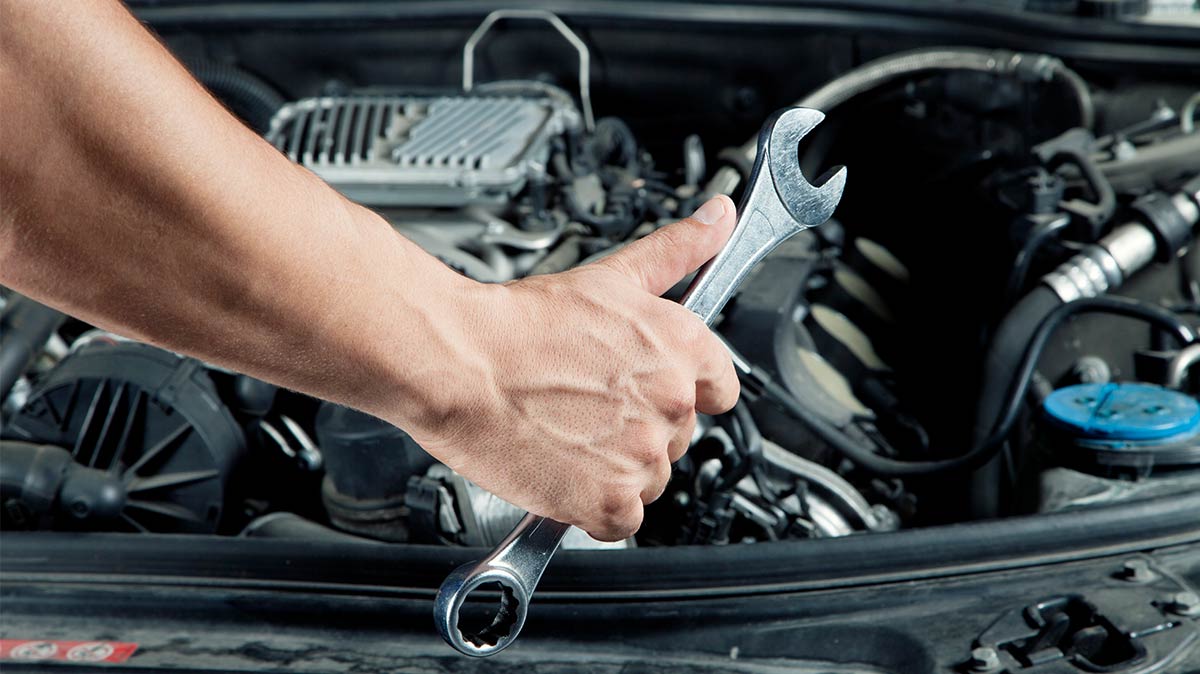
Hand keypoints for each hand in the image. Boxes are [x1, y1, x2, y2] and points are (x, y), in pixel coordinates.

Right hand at [412, 196, 740, 540]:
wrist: (456, 360)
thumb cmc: (519, 323)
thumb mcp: (611, 275)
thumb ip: (677, 251)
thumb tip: (720, 217)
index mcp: (682, 347)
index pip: (720, 389)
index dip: (681, 393)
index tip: (648, 394)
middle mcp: (671, 401)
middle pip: (677, 436)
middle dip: (639, 429)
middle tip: (586, 408)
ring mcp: (641, 455)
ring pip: (650, 479)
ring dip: (616, 469)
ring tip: (567, 435)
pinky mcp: (607, 500)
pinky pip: (621, 520)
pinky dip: (593, 508)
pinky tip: (563, 472)